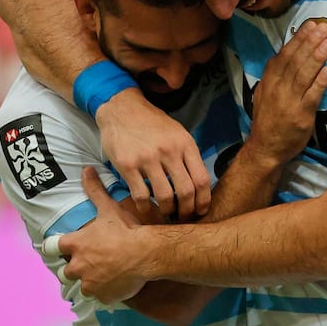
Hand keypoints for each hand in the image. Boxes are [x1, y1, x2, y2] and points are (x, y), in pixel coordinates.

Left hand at [58, 168, 149, 303]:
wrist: (146, 253)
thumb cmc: (126, 230)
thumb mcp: (109, 208)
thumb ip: (95, 190)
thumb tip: (86, 170)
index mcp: (75, 244)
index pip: (50, 247)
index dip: (55, 247)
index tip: (60, 247)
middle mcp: (77, 266)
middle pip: (66, 271)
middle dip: (76, 268)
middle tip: (92, 262)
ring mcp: (88, 283)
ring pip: (81, 287)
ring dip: (90, 282)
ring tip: (105, 275)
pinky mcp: (101, 296)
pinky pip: (99, 298)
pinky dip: (105, 293)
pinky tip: (115, 284)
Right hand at [96, 88, 211, 219]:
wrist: (122, 109)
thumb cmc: (152, 124)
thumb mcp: (177, 133)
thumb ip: (188, 156)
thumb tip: (199, 186)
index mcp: (185, 144)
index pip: (202, 179)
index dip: (204, 200)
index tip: (201, 210)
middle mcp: (169, 151)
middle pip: (186, 191)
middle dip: (187, 210)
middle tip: (183, 216)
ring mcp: (147, 158)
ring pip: (165, 197)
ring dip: (167, 211)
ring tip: (166, 213)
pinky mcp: (128, 165)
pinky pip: (141, 195)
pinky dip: (146, 208)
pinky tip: (147, 208)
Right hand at [247, 22, 326, 164]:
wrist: (265, 148)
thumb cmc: (268, 120)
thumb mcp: (264, 94)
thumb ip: (275, 75)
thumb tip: (288, 53)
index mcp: (269, 81)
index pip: (284, 55)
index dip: (298, 39)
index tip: (310, 26)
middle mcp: (278, 88)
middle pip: (295, 61)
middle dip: (310, 42)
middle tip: (324, 28)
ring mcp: (289, 101)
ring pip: (304, 74)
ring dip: (317, 57)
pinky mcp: (301, 115)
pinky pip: (312, 96)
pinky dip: (320, 82)